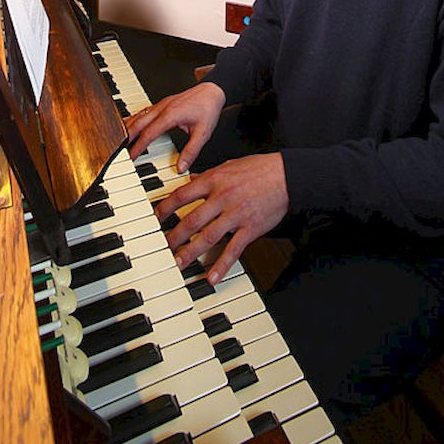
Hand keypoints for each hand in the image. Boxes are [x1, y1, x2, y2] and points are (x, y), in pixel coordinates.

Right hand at [125, 82, 225, 170]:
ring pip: (139, 115)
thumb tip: (181, 167)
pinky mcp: (163, 103)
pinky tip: (131, 123)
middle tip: (118, 148)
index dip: (138, 146)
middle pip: (138, 123)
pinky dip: (135, 119)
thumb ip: (191, 151)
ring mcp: (161, 104)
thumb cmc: (208, 108)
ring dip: (128, 127)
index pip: (149, 133)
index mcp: (170, 115)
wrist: (213, 90)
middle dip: (127, 136)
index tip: (131, 156)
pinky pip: (144, 111)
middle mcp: (162, 108)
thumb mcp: (203, 133)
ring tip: (119, 138)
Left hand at [155, 153, 288, 284]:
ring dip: (190, 252)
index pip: (183, 194)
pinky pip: (233, 250)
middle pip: (192, 220)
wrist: (287, 175)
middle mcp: (222, 197)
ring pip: (208, 236)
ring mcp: (236, 214)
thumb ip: (208, 176)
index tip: (156, 217)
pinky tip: (211, 277)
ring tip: (177, 263)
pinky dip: (221, 265)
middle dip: (174, 235)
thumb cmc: (259, 168)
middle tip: (161, 247)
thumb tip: (191, 179)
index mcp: (214, 180)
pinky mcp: (250, 228)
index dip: (166, 207)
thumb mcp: (229, 166)